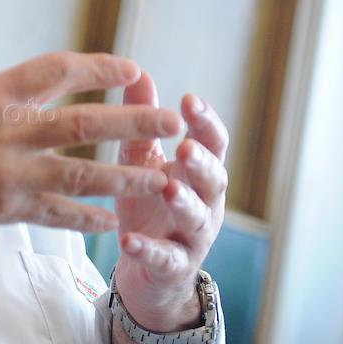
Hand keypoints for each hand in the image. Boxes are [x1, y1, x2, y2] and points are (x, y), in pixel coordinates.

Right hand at [0, 0, 179, 239]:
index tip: (132, 71)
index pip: (58, 72)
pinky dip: (88, 220)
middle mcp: (6, 135)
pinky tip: (115, 220)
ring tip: (165, 174)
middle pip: (85, 126)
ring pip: (82, 177)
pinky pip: (56, 217)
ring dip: (127, 176)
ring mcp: (7, 177)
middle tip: (173, 120)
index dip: (100, 69)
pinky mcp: (2, 212)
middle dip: (134, 122)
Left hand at [113, 73, 228, 330]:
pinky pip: (165, 259)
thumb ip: (142, 122)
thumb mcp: (142, 160)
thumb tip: (140, 72)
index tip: (190, 100)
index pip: (212, 143)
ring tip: (167, 189)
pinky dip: (148, 249)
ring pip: (198, 219)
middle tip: (185, 147)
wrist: (148, 271)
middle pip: (214, 180)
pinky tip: (128, 240)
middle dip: (202, 162)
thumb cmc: (149, 206)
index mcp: (199, 173)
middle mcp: (206, 203)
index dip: (206, 122)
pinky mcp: (173, 268)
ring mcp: (193, 237)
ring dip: (184, 203)